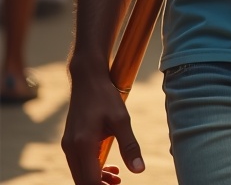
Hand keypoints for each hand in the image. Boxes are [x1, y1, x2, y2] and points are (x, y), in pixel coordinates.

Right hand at [62, 69, 144, 183]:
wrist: (87, 79)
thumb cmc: (106, 97)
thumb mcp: (122, 120)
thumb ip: (129, 146)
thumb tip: (139, 170)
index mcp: (82, 146)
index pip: (89, 181)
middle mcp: (71, 149)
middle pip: (82, 181)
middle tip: (120, 183)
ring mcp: (68, 145)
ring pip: (79, 174)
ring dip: (96, 179)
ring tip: (118, 177)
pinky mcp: (69, 141)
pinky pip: (79, 163)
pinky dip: (92, 169)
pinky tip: (108, 167)